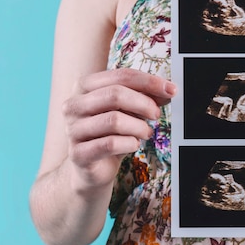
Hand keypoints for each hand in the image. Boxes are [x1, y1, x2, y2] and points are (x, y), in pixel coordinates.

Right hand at [62, 68, 175, 191]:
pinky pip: (110, 144)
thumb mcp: (128, 112)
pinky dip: (129, 143)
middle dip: (144, 104)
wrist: (92, 168)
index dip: (149, 82)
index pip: (120, 76)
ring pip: (114, 120)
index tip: (171, 90)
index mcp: (84, 87)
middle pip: (115, 94)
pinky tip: (133, 144)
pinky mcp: (78, 153)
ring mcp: (73, 129)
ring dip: (139, 127)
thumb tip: (167, 91)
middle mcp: (73, 105)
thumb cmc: (110, 134)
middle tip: (157, 115)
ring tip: (145, 133)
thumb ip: (144, 98)